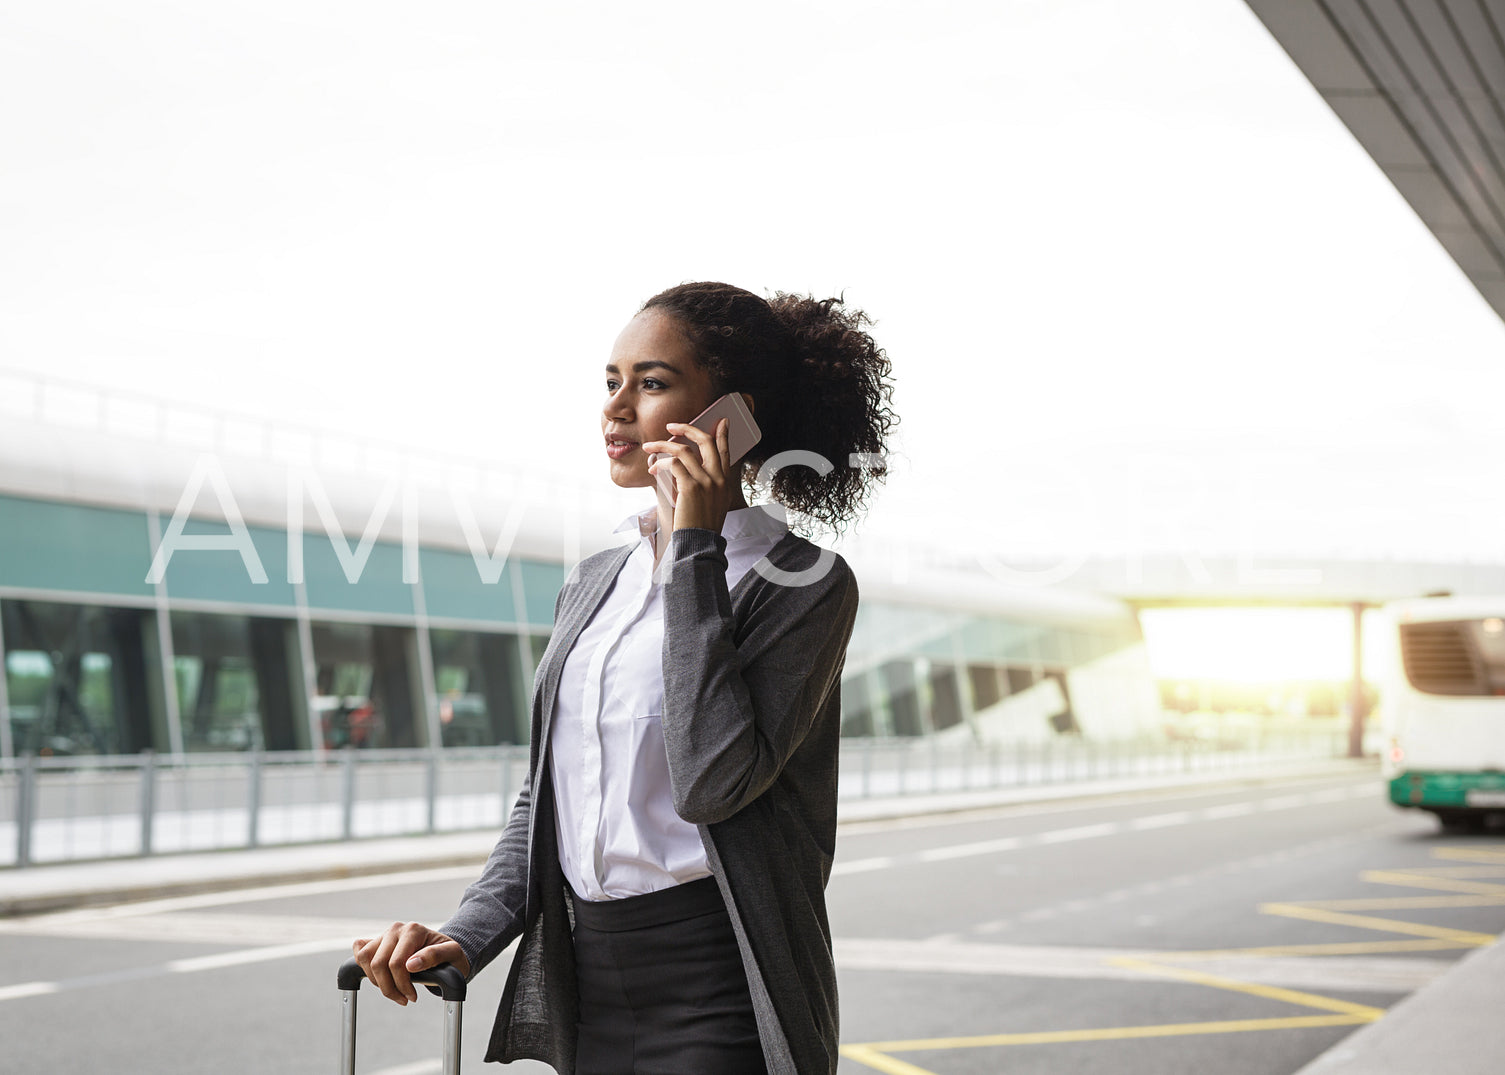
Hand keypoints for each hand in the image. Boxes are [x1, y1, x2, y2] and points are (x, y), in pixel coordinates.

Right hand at [351, 922, 470, 1005]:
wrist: (443, 950)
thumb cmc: (449, 954)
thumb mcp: (452, 955)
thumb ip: (434, 956)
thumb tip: (411, 964)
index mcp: (414, 930)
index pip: (396, 963)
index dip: (402, 985)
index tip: (412, 998)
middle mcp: (396, 929)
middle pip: (378, 964)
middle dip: (389, 988)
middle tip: (404, 999)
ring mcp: (384, 935)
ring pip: (365, 959)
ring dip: (376, 981)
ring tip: (393, 989)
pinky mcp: (376, 942)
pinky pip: (360, 952)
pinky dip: (364, 968)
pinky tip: (379, 977)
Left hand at [641, 418, 732, 533]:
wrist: (699, 544)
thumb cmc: (700, 526)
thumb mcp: (711, 504)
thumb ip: (704, 485)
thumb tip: (683, 469)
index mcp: (724, 482)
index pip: (725, 451)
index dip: (723, 434)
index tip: (722, 421)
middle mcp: (718, 478)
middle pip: (706, 441)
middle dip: (687, 429)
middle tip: (671, 426)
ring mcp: (706, 482)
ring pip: (684, 450)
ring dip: (663, 445)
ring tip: (649, 447)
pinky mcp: (691, 487)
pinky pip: (673, 465)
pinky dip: (660, 463)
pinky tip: (653, 469)